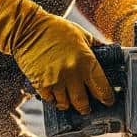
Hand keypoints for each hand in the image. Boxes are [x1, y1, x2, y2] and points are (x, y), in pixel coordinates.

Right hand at [0, 0, 114, 113]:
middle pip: (83, 103)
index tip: (108, 100)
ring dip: (69, 104)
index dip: (107, 98)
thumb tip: (108, 52)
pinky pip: (50, 100)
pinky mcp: (41, 84)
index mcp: (86, 61)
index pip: (102, 88)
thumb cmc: (55, 29)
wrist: (28, 29)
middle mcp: (72, 74)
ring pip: (66, 104)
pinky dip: (54, 100)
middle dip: (86, 108)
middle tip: (87, 108)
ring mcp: (56, 80)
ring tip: (70, 101)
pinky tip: (56, 95)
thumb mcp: (81, 34)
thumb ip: (96, 46)